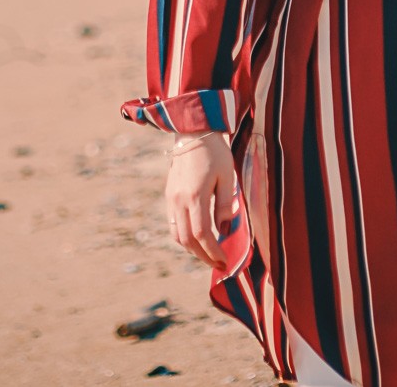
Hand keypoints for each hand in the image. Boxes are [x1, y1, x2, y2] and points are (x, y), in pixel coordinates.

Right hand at [163, 132, 235, 268]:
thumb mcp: (227, 176)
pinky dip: (184, 237)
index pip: (202, 234)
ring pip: (177, 235)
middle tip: (219, 264)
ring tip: (209, 253)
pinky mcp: (169, 195)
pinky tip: (197, 238)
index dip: (213, 251)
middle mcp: (179, 200)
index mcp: (194, 196)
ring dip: (192, 249)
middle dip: (203, 256)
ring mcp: (171, 198)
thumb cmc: (215, 152)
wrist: (193, 132)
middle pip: (187, 240)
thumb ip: (225, 205)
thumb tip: (225, 231)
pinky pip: (173, 224)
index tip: (225, 261)